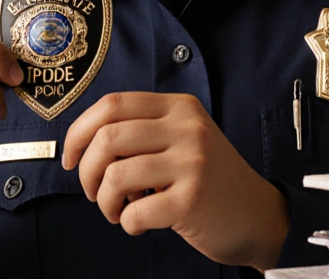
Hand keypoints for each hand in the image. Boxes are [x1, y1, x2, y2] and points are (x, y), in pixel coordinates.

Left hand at [62, 92, 290, 269]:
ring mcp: (192, 163)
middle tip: (92, 190)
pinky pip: (135, 213)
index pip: (112, 104)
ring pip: (115, 176)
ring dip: (104, 201)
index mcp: (180, 108)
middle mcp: (187, 129)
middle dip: (86, 170)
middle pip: (107, 137)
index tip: (70, 157)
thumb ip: (144, 132)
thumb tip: (85, 144)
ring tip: (117, 210)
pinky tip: (140, 223)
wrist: (259, 216)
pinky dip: (127, 223)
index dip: (79, 131)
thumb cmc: (210, 181)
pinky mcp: (192, 200)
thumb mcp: (184, 140)